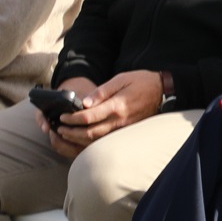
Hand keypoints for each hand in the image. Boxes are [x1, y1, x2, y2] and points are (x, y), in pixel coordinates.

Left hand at [45, 69, 165, 160]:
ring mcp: (124, 128)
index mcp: (117, 105)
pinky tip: (81, 138)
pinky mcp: (126, 132)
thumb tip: (85, 103)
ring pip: (97, 140)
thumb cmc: (141, 81)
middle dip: (71, 132)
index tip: (62, 117)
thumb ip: (102, 91)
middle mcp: (120, 120)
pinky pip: (105, 140)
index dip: (72, 119)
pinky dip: (90, 142)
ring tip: (66, 134)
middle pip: (90, 133)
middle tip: (59, 129)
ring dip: (78, 139)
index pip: (88, 117)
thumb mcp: (121, 79)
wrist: (162, 89)